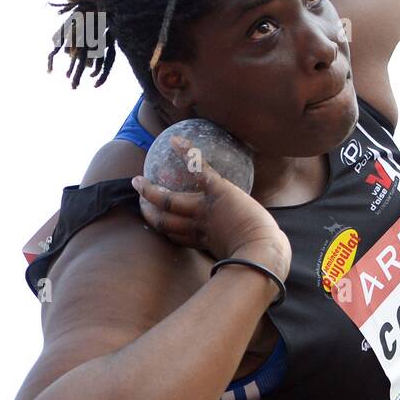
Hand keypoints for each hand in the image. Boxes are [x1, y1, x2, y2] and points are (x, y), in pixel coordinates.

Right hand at [131, 136, 291, 281]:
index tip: (156, 222)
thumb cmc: (261, 258)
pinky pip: (198, 169)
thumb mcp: (243, 254)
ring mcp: (205, 209)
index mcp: (205, 241)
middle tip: (137, 201)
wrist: (263, 253)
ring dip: (151, 191)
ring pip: (170, 201)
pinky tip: (174, 141)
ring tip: (137, 181)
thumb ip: (238, 248)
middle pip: (164, 221)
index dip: (164, 228)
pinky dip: (187, 154)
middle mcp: (199, 226)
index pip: (176, 236)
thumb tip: (245, 250)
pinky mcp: (218, 192)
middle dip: (148, 211)